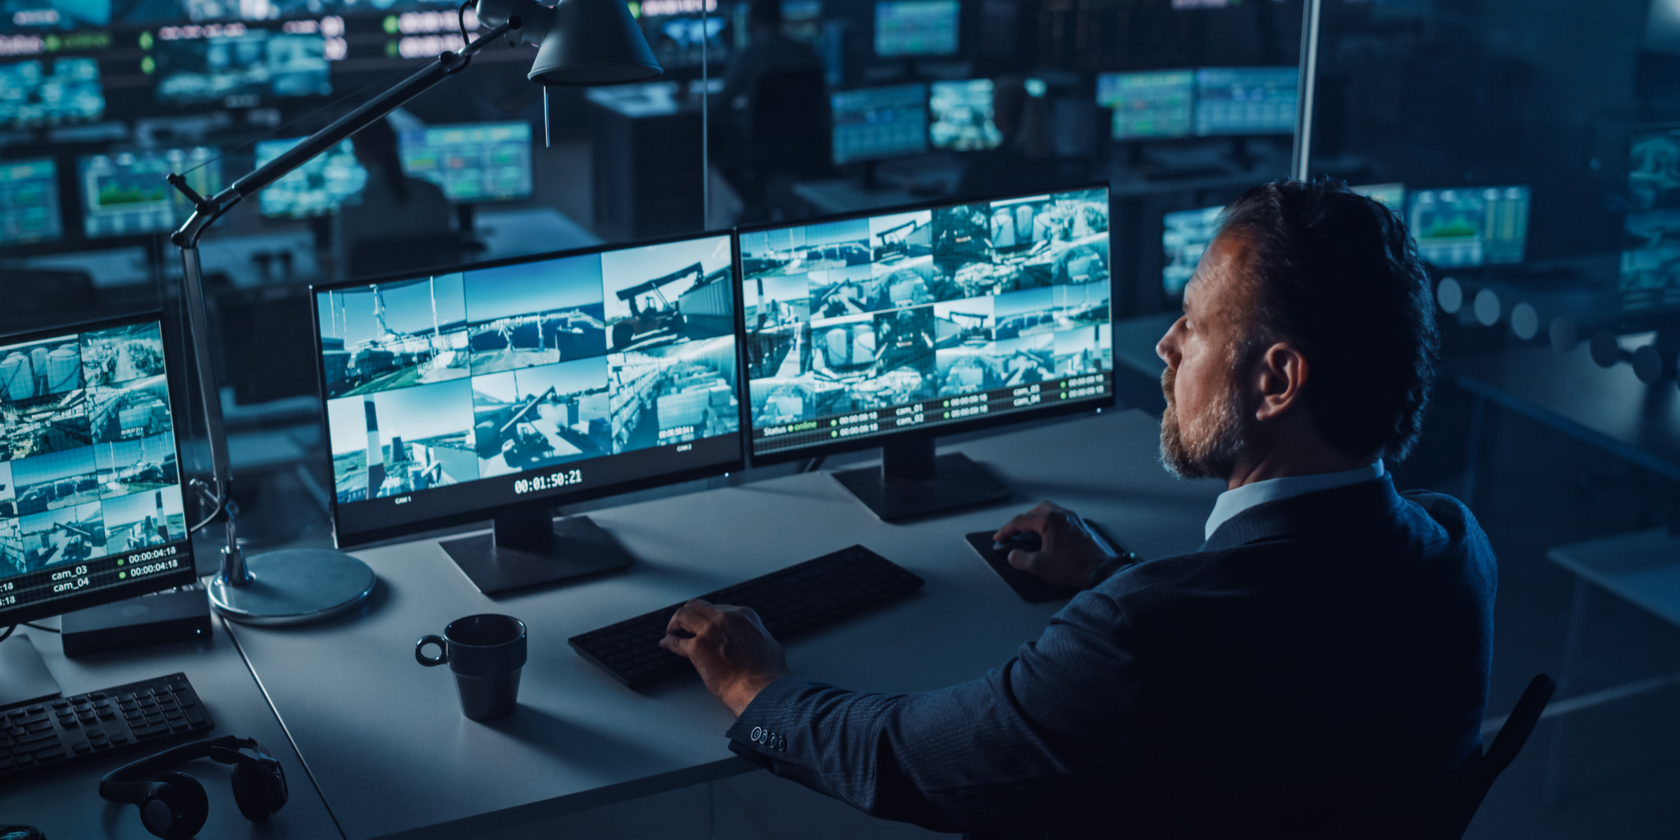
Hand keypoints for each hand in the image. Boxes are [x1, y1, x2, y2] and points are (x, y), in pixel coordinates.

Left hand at [660, 599, 787, 715]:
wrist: (760, 688)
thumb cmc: (767, 673)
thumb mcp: (769, 643)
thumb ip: (756, 636)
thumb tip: (754, 640)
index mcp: (743, 615)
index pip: (717, 608)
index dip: (706, 616)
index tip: (702, 623)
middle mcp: (725, 618)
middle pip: (697, 606)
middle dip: (687, 614)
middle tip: (682, 624)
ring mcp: (710, 631)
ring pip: (683, 615)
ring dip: (675, 623)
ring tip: (672, 632)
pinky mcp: (697, 648)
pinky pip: (676, 641)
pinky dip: (668, 642)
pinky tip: (666, 644)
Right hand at [993, 501, 1117, 588]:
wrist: (1100, 571)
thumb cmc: (1075, 566)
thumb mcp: (1040, 566)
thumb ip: (1021, 559)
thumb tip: (1013, 555)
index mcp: (1049, 520)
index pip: (1021, 521)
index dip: (1006, 530)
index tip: (999, 537)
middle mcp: (1061, 515)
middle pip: (1035, 511)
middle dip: (1022, 521)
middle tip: (1013, 532)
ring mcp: (1072, 519)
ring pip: (1049, 511)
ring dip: (1036, 520)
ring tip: (1029, 532)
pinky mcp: (1080, 526)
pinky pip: (1060, 517)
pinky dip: (1049, 523)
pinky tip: (1048, 534)